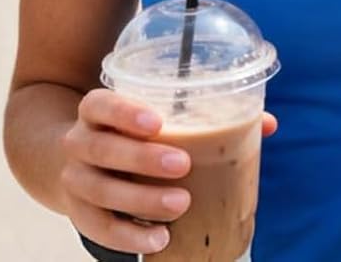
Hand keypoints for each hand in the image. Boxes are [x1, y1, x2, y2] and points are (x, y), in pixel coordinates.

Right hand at [60, 88, 278, 253]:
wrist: (81, 162)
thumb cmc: (133, 134)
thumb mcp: (156, 116)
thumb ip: (206, 115)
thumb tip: (266, 123)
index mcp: (96, 109)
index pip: (101, 104)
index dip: (125, 113)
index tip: (158, 123)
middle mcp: (78, 141)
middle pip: (101, 149)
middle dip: (142, 159)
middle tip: (182, 164)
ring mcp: (75, 180)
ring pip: (100, 190)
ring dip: (141, 200)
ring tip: (180, 204)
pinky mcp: (80, 214)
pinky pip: (101, 228)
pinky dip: (130, 236)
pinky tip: (160, 237)